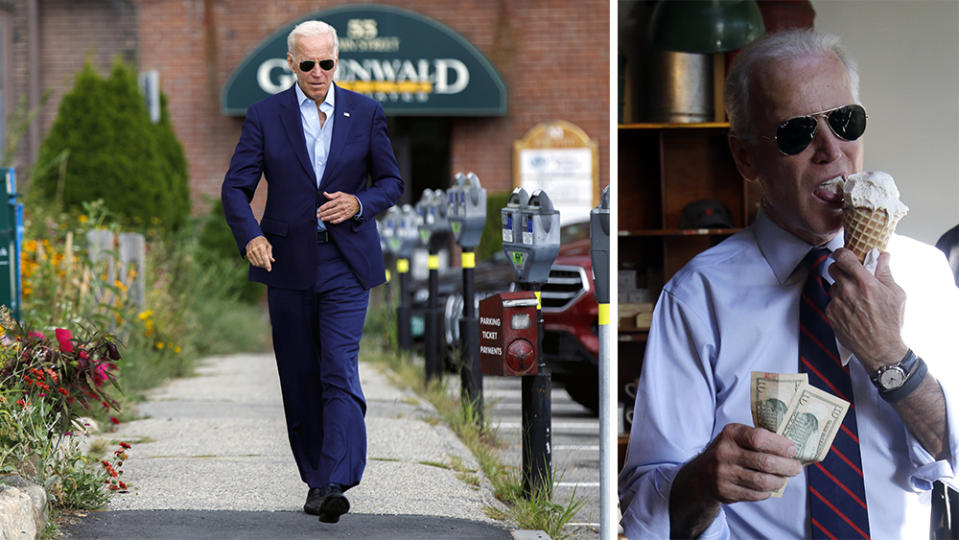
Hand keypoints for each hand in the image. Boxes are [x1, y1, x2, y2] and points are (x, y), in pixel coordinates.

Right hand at [245, 235, 273, 271]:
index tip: (269, 270)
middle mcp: (255, 250)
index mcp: (261, 247)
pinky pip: (253, 263)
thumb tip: (272, 261)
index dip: (267, 264)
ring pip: (257, 263)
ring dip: (261, 265)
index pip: (265, 258)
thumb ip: (270, 254)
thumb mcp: (268, 246)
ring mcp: (250, 252)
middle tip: (267, 264)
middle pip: (261, 262)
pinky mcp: (248, 255)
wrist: (253, 237)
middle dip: (265, 265)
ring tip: (264, 262)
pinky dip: (257, 264)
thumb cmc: (263, 242)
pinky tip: (259, 261)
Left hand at [317, 191, 359, 223]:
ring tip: (322, 219)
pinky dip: (334, 221)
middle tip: (318, 215)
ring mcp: (343, 212)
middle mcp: (341, 207)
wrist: (357, 203)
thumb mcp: (340, 194)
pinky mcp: (346, 216)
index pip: (328, 204)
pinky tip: (330, 221)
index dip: (322, 208)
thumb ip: (332, 195)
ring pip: (333, 216)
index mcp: (339, 200)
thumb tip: (325, 193)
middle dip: (323, 214)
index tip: (319, 210)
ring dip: (326, 218)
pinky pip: (339, 220)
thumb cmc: (347, 198)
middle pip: (329, 211)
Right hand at [683, 423, 800, 503]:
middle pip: (764, 462)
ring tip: (784, 478)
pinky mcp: (726, 491)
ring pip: (762, 481)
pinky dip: (767, 492)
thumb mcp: (737, 437)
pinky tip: (769, 486)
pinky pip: (755, 494)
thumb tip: (791, 449)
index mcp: (730, 434)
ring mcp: (723, 474)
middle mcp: (724, 453)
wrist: (701, 474)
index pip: (758, 438)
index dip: (779, 445)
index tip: (792, 449)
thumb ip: (758, 438)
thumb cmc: (728, 451)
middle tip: (796, 467)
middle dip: (786, 466)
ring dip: (779, 481)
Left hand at [826, 248, 907, 370]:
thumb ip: (885, 272)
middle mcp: (848, 290)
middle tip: (851, 276)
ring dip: (841, 288)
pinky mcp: (830, 313)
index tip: (844, 254)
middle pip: (834, 268)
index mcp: (865, 282)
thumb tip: (882, 256)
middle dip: (841, 269)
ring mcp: (837, 302)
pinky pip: (831, 301)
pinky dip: (839, 302)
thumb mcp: (896, 294)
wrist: (879, 348)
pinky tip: (851, 311)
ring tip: (855, 299)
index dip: (842, 253)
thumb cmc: (890, 322)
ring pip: (833, 285)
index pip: (844, 257)